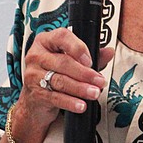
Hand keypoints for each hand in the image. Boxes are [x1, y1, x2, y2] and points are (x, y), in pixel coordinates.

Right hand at [12, 28, 113, 142]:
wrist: (35, 98)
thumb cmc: (54, 72)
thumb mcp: (71, 60)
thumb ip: (90, 56)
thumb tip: (108, 52)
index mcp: (46, 41)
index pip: (61, 37)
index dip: (78, 48)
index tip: (90, 60)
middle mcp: (37, 55)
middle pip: (63, 62)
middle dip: (84, 73)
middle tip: (99, 81)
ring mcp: (33, 75)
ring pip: (60, 81)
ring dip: (80, 88)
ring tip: (94, 93)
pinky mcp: (35, 93)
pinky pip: (55, 97)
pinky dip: (70, 102)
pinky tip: (81, 105)